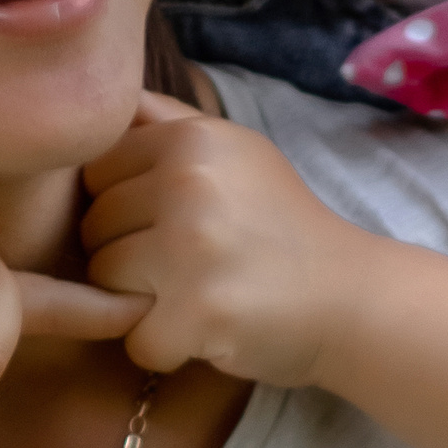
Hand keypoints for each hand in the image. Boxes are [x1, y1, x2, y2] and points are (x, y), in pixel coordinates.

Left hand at [79, 94, 359, 382]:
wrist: (353, 298)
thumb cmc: (281, 226)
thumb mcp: (236, 150)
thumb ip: (167, 121)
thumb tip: (104, 100)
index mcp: (193, 139)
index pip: (95, 173)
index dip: (122, 207)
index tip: (170, 223)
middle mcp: (188, 184)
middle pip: (94, 229)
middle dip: (128, 255)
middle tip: (191, 265)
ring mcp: (191, 248)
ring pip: (104, 282)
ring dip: (141, 301)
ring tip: (197, 294)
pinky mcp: (198, 312)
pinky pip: (136, 339)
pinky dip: (166, 347)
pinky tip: (208, 331)